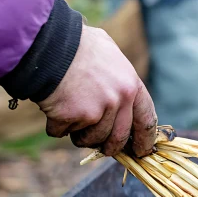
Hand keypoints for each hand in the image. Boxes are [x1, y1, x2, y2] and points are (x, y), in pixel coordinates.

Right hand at [37, 26, 156, 156]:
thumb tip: (123, 94)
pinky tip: (53, 107)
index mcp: (131, 85)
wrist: (51, 45)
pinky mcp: (74, 118)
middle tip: (102, 147)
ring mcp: (96, 111)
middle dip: (109, 147)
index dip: (144, 140)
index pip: (146, 120)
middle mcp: (118, 101)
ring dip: (79, 134)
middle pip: (117, 138)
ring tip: (70, 114)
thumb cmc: (79, 45)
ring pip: (90, 139)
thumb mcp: (111, 55)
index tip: (141, 151)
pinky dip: (56, 125)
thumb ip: (120, 78)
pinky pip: (63, 132)